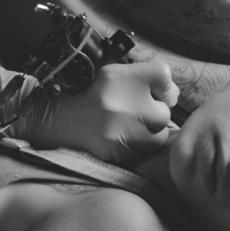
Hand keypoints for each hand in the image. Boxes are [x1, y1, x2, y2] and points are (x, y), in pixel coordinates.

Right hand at [14, 60, 178, 165]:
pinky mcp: (115, 151)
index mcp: (121, 75)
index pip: (164, 76)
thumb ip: (147, 79)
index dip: (164, 89)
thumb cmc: (92, 97)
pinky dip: (137, 151)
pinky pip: (143, 155)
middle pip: (163, 113)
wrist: (56, 120)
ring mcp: (118, 127)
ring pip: (157, 137)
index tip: (156, 94)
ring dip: (147, 136)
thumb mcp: (114, 76)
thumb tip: (174, 97)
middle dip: (153, 117)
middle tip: (133, 117)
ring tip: (126, 130)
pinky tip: (120, 142)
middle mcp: (120, 99)